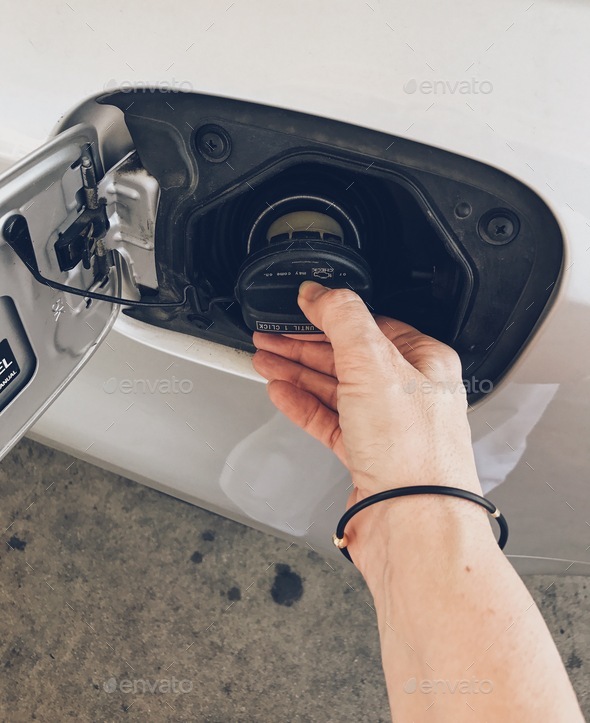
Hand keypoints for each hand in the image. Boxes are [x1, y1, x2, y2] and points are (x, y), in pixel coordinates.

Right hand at [252, 283, 483, 560]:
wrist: (413, 524)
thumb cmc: (414, 453)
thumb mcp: (374, 363)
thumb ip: (343, 319)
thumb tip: (320, 292)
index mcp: (424, 362)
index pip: (371, 325)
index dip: (330, 316)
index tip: (299, 309)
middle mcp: (408, 394)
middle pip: (348, 356)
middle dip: (304, 344)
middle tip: (270, 336)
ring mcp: (387, 427)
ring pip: (335, 388)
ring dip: (297, 371)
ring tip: (265, 359)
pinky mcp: (367, 456)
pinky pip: (329, 421)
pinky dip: (303, 405)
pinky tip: (282, 393)